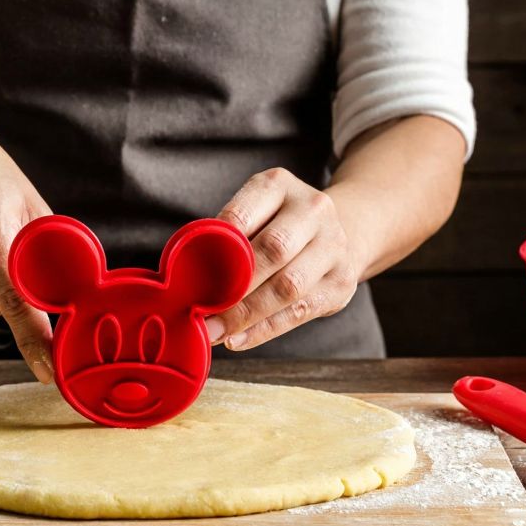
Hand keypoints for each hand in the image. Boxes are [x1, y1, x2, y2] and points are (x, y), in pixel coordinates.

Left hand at [204, 168, 362, 350]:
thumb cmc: (278, 223)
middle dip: (233, 287)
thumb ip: (226, 234)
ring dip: (246, 314)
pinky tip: (238, 339)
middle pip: (273, 250)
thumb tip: (184, 276)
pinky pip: (299, 312)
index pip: (242, 214)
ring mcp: (333, 246)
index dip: (216, 245)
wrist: (341, 228)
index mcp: (280, 185)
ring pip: (288, 286)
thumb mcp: (256, 209)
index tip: (190, 274)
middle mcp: (313, 210)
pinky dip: (264, 330)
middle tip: (200, 313)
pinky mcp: (340, 283)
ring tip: (215, 332)